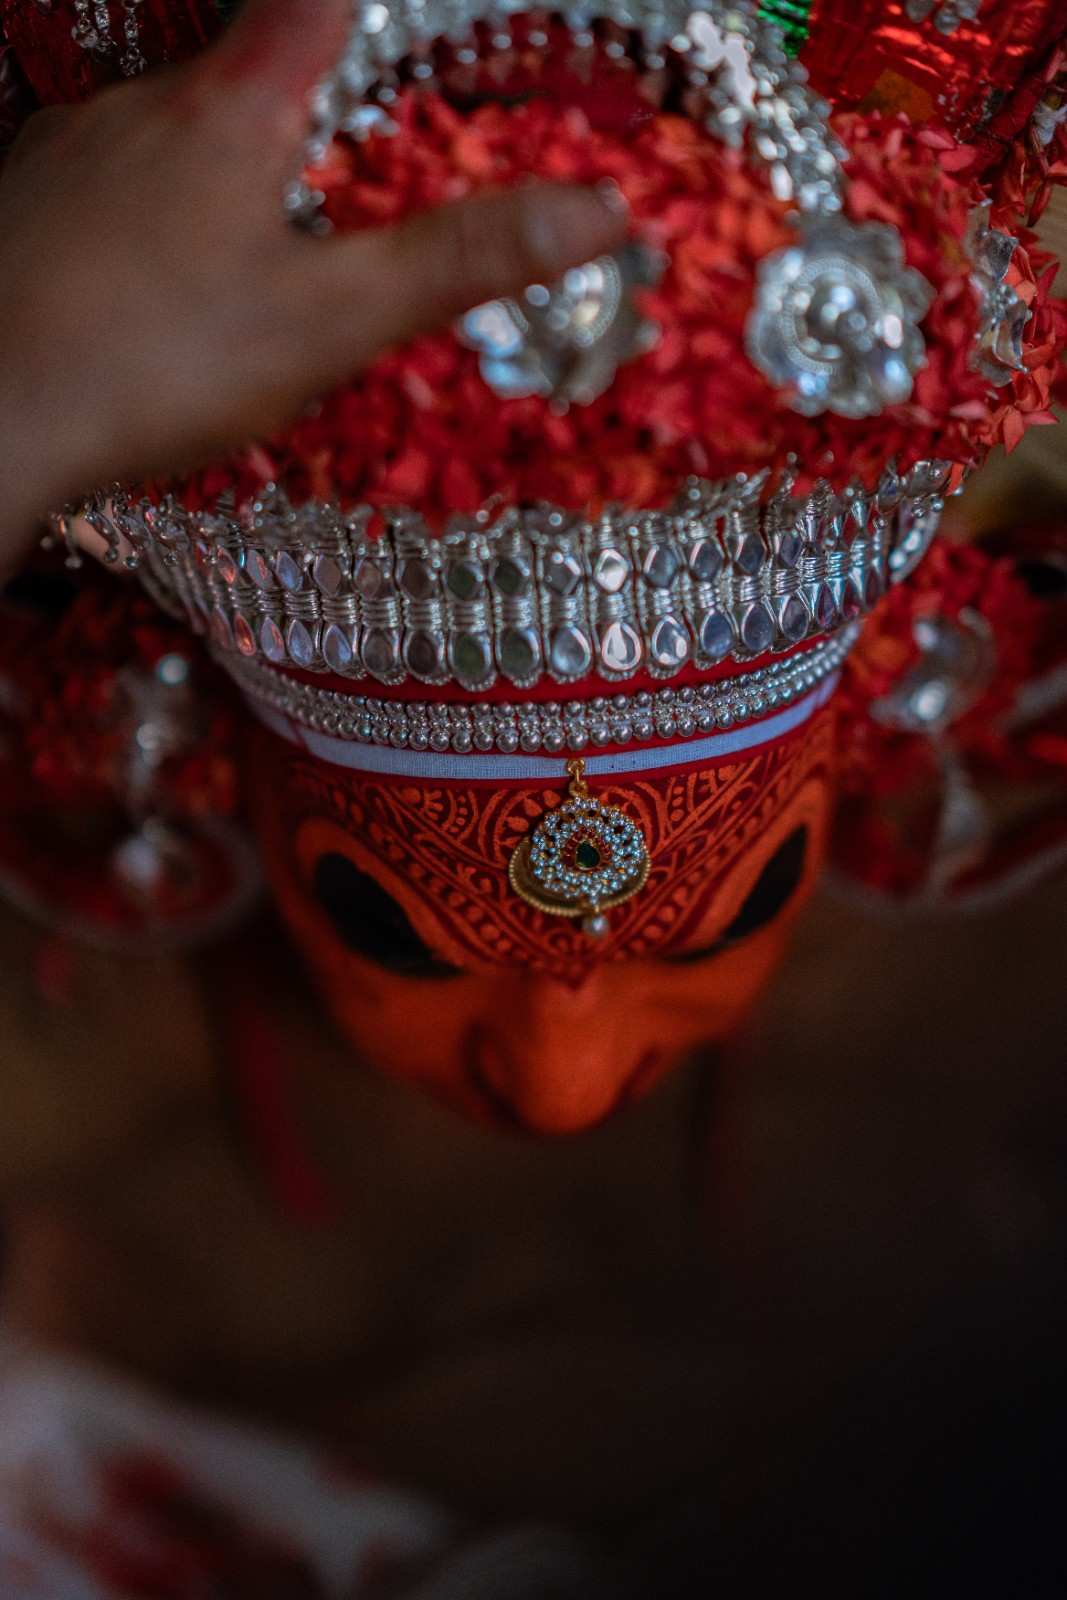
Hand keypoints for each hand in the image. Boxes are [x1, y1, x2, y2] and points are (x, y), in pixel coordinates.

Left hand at [0, 0, 625, 568]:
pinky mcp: (20, 206)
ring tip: (235, 280)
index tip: (394, 29)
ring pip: (168, 140)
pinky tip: (147, 302)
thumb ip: (457, 262)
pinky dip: (143, 225)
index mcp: (229, 110)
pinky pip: (104, 188)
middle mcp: (140, 102)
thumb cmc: (160, 367)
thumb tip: (598, 212)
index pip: (314, 6)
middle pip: (242, 77)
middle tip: (328, 210)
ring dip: (214, 185)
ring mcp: (66, 149)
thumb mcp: (330, 323)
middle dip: (294, 128)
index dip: (363, 10)